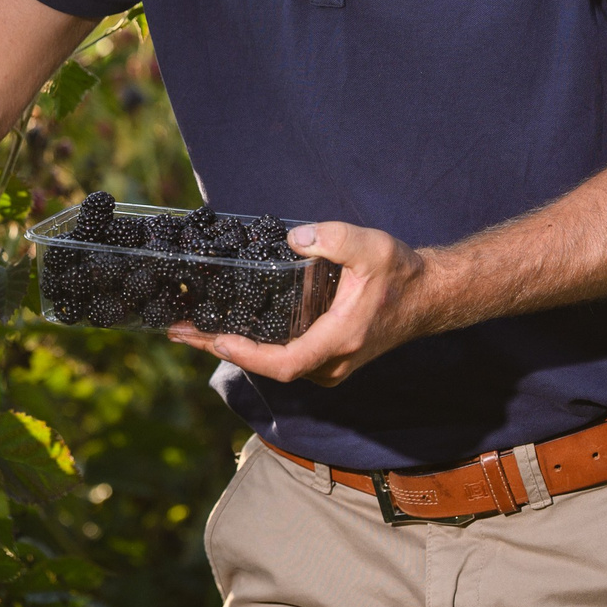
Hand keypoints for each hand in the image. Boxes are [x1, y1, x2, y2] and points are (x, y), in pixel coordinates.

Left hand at [168, 222, 431, 387]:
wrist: (429, 296)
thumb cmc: (400, 273)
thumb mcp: (371, 247)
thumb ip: (334, 239)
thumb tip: (293, 239)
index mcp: (338, 340)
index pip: (284, 363)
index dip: (246, 355)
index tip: (214, 338)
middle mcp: (331, 363)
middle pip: (267, 367)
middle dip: (220, 348)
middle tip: (177, 330)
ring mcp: (329, 366)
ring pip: (272, 365)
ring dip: (231, 347)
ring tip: (190, 327)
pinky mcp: (326, 359)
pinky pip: (282, 358)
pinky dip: (251, 345)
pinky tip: (226, 326)